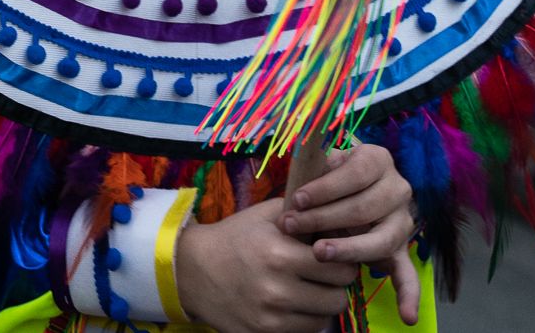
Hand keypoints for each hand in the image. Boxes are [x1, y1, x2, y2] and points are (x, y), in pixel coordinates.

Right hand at [175, 197, 358, 332]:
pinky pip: (303, 332)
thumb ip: (303, 214)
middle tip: (324, 276)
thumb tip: (339, 217)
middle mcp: (277, 290)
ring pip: (324, 320)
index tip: (334, 258)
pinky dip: (304, 320)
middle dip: (336, 286)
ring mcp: (270, 317)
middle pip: (338, 299)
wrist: (192, 269)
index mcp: (280, 254)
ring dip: (321, 305)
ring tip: (308, 290)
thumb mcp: (265, 216)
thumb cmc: (234, 238)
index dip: (343, 261)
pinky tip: (293, 305)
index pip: (340, 269)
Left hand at [278, 143, 419, 324]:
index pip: (355, 173)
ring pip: (381, 239)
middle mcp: (398, 188)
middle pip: (365, 207)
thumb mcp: (320, 161)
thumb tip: (298, 154)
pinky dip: (410, 295)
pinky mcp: (401, 249)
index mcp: (378, 160)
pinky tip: (407, 316)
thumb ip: (313, 162)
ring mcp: (402, 221)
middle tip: (294, 226)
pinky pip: (409, 273)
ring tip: (320, 253)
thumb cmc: (325, 175)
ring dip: (349, 249)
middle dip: (324, 218)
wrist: (341, 187)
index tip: (297, 199)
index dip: (325, 187)